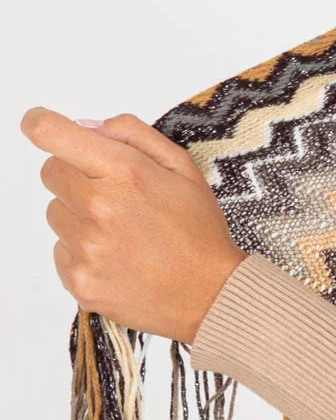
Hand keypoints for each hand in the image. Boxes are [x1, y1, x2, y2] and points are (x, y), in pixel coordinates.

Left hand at [19, 107, 247, 344]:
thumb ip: (133, 134)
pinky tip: (118, 258)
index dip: (40, 124)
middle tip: (114, 196)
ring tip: (122, 233)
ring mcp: (86, 247)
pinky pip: (60, 250)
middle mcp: (98, 207)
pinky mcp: (79, 280)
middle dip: (76, 175)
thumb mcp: (182, 167)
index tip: (39, 124)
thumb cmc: (199, 231)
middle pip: (51, 172)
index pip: (53, 134)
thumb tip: (87, 126)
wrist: (211, 296)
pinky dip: (82, 251)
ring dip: (79, 216)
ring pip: (56, 213)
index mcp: (125, 172)